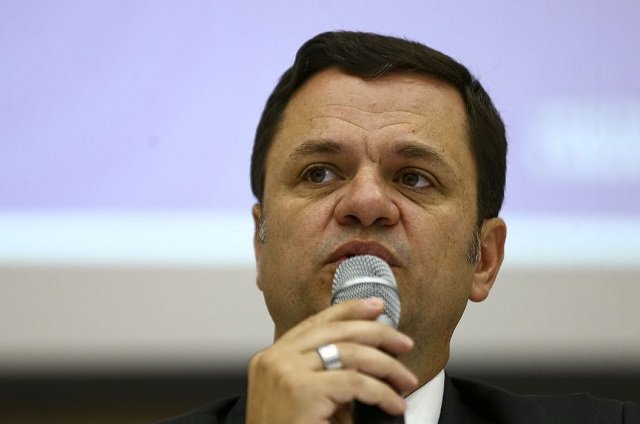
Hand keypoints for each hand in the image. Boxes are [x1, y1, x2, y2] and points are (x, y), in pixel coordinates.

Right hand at [246, 298, 417, 423]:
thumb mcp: (304, 400)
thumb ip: (325, 375)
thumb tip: (368, 357)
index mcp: (271, 358)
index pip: (315, 323)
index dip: (349, 310)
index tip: (375, 307)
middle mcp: (274, 360)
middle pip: (335, 331)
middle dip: (377, 333)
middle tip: (403, 343)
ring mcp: (285, 373)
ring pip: (350, 353)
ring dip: (387, 365)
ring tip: (406, 380)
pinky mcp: (302, 391)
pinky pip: (355, 383)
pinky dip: (382, 392)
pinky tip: (394, 404)